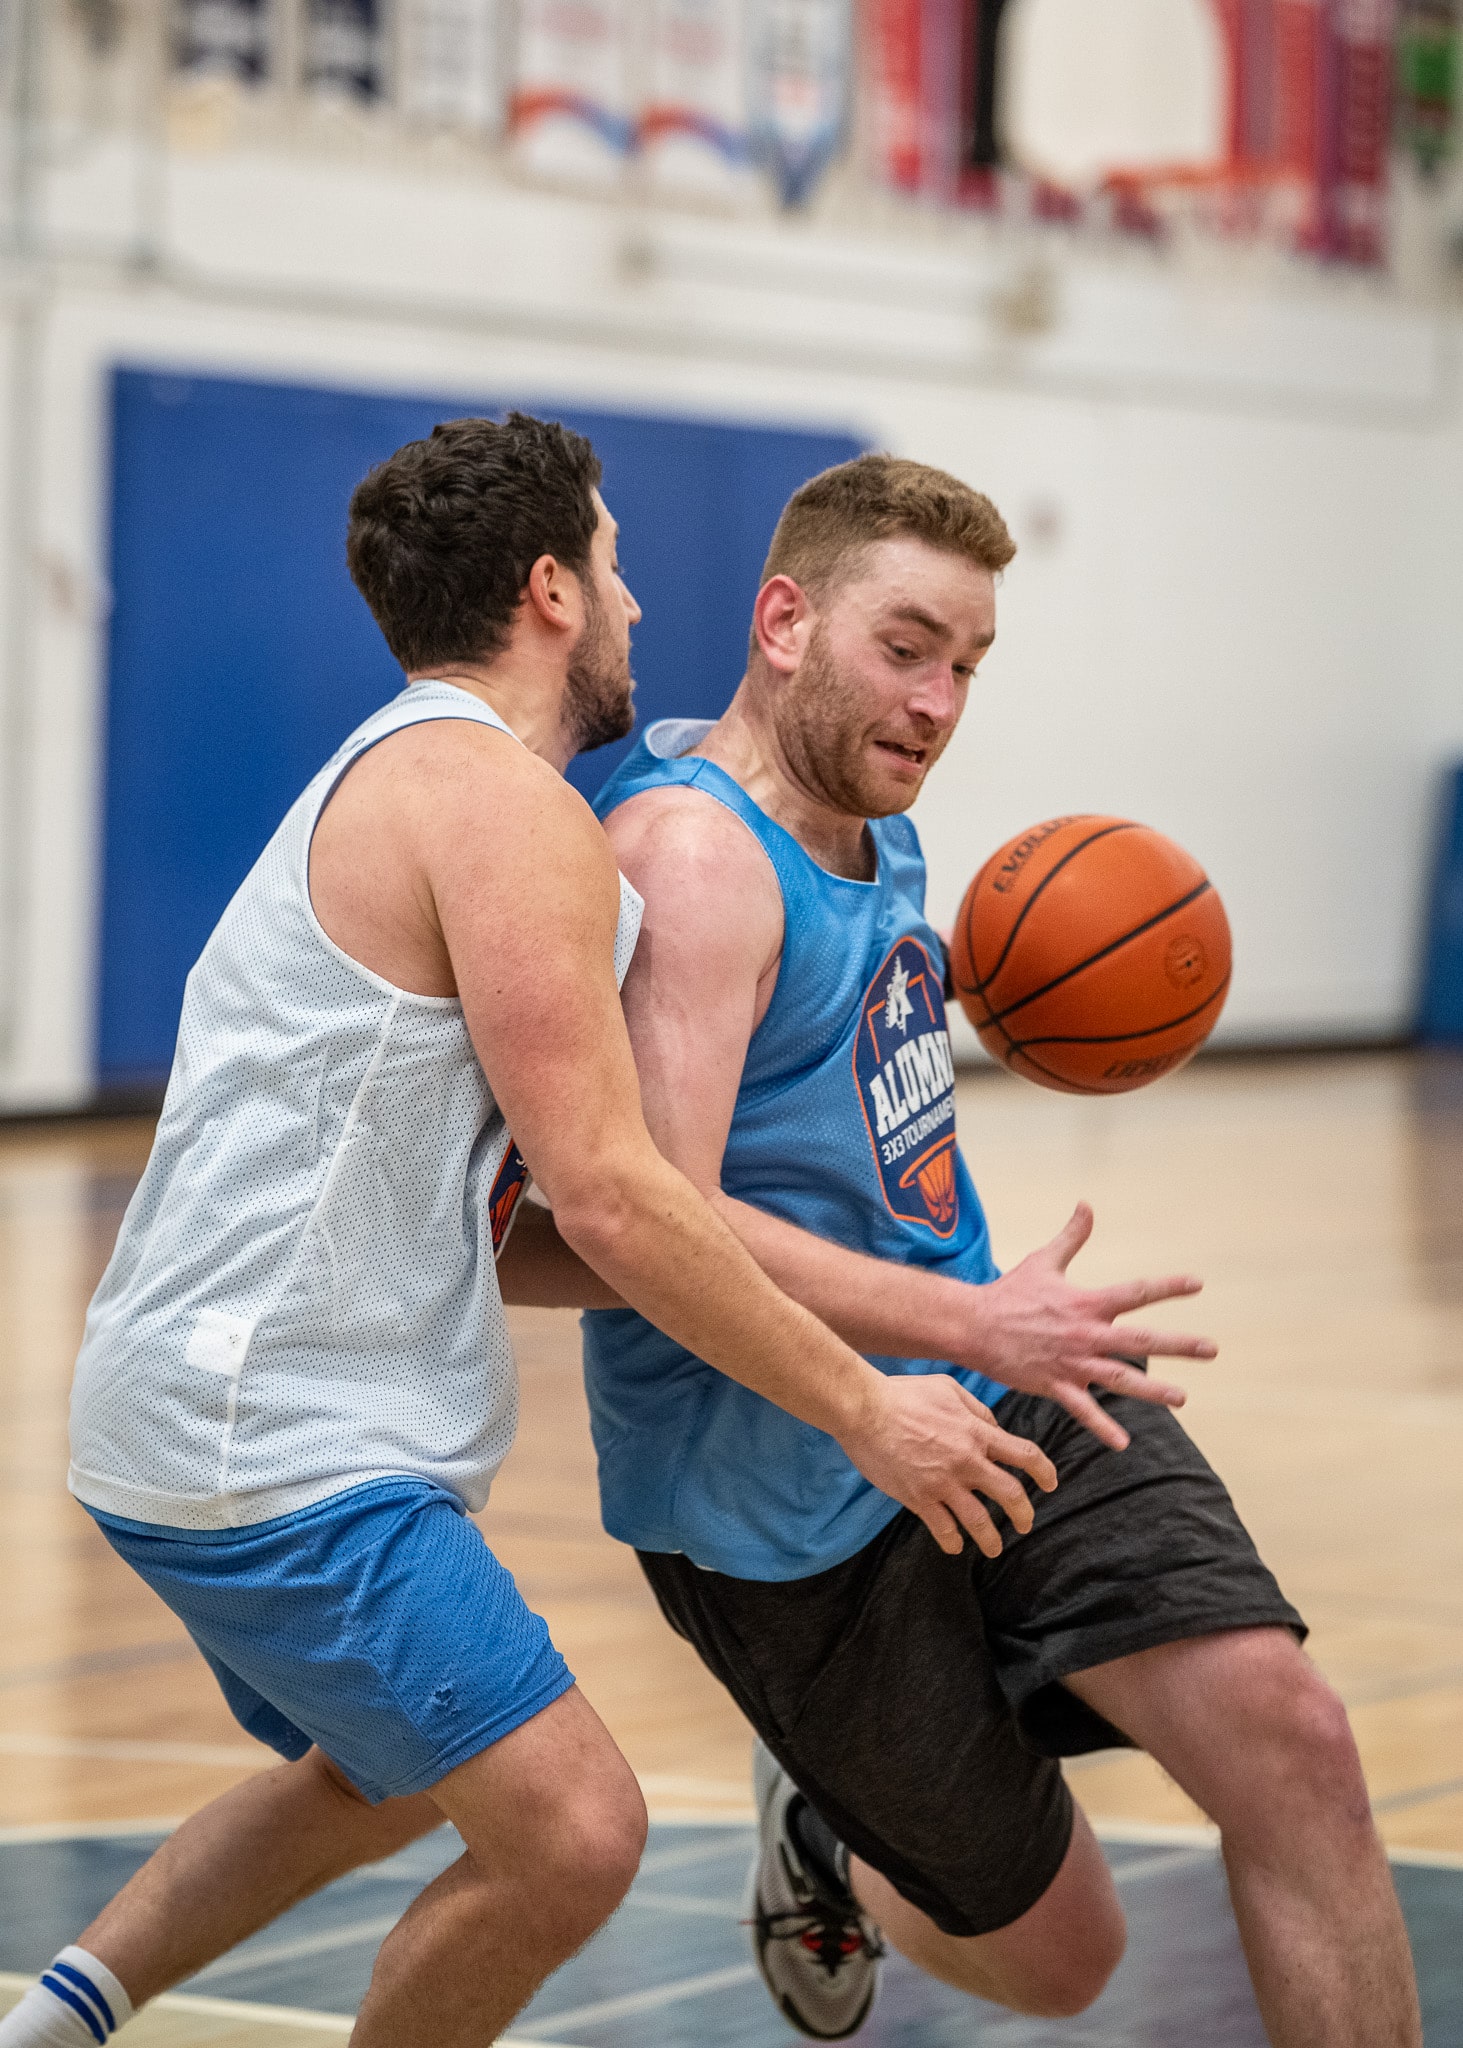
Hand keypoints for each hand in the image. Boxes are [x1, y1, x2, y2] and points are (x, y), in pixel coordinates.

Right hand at [836, 1371, 1057, 1558]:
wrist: (865, 1409)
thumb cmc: (904, 1394)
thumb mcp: (949, 1389)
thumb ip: (977, 1410)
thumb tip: (994, 1427)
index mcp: (977, 1433)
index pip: (1025, 1455)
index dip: (1045, 1471)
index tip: (1050, 1483)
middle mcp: (967, 1461)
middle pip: (1011, 1494)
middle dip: (1024, 1514)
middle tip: (1025, 1523)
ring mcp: (943, 1483)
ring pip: (980, 1521)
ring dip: (991, 1539)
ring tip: (993, 1548)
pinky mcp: (919, 1498)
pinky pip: (943, 1528)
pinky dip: (952, 1542)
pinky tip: (954, 1546)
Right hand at [971, 1203, 1215, 1450]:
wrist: (973, 1325)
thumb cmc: (1010, 1292)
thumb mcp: (1043, 1260)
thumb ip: (1071, 1236)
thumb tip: (1086, 1205)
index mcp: (1086, 1303)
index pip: (1135, 1293)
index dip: (1167, 1287)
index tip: (1197, 1284)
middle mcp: (1085, 1333)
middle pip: (1140, 1340)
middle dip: (1178, 1345)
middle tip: (1211, 1349)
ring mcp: (1072, 1362)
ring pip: (1120, 1379)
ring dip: (1153, 1390)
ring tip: (1182, 1399)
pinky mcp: (1055, 1385)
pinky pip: (1083, 1410)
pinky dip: (1103, 1427)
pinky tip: (1123, 1443)